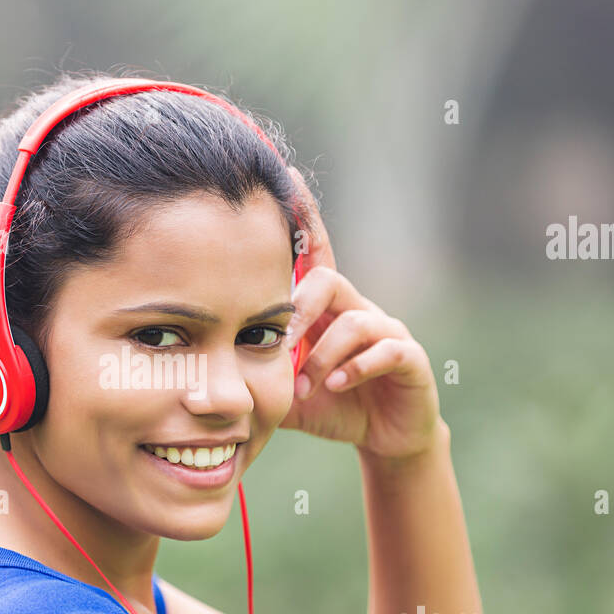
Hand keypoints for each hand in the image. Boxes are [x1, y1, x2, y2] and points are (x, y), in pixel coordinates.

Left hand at [280, 168, 440, 459]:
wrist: (385, 437)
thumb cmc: (333, 404)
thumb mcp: (285, 391)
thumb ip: (256, 375)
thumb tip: (203, 368)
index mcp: (329, 309)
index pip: (316, 254)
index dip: (306, 215)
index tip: (288, 176)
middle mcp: (359, 310)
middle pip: (328, 282)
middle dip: (299, 312)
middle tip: (280, 343)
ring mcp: (388, 331)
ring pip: (355, 322)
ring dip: (323, 356)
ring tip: (306, 384)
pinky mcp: (410, 358)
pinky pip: (385, 351)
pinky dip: (356, 369)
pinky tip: (337, 386)